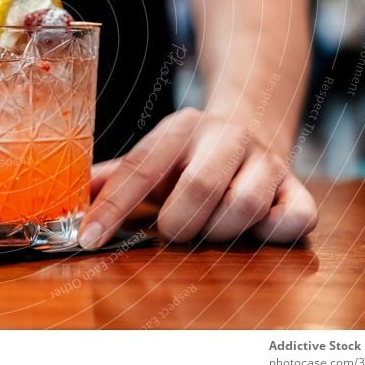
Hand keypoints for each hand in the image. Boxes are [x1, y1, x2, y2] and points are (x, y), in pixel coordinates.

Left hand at [79, 108, 317, 247]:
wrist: (254, 126)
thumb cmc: (189, 156)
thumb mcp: (151, 158)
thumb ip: (113, 177)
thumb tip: (66, 195)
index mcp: (180, 129)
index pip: (140, 169)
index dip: (111, 208)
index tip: (88, 238)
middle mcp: (227, 137)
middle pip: (201, 186)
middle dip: (178, 223)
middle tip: (174, 231)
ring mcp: (268, 162)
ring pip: (244, 207)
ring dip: (218, 232)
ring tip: (210, 228)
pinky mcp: (298, 188)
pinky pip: (294, 219)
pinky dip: (271, 234)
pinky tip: (254, 230)